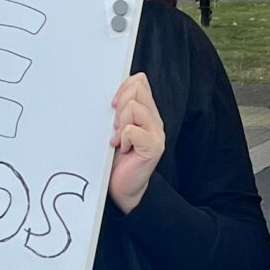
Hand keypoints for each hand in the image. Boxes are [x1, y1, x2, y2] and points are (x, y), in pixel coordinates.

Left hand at [108, 74, 165, 212]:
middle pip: (136, 90)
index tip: (113, 105)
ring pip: (133, 108)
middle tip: (116, 127)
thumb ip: (120, 109)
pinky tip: (122, 148)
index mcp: (147, 112)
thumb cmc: (118, 158)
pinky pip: (131, 130)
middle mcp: (155, 120)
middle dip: (120, 106)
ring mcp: (156, 134)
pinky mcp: (153, 147)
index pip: (139, 82)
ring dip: (120, 124)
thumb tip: (116, 91)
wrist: (123, 187)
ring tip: (119, 139)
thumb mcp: (117, 128)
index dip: (123, 88)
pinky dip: (122, 138)